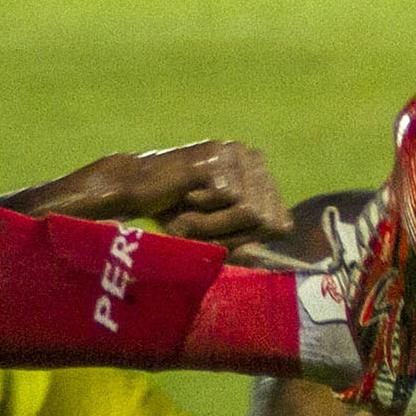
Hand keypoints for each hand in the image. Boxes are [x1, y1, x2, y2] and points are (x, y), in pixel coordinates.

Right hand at [107, 140, 288, 242]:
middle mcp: (254, 158)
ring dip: (217, 225)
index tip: (220, 231)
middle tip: (200, 220)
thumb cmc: (175, 212)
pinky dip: (206, 213)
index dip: (250, 240)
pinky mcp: (220, 158)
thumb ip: (246, 244)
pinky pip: (232, 204)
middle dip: (232, 235)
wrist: (134, 189)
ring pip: (252, 214)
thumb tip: (270, 261)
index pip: (281, 224)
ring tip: (192, 209)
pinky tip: (186, 197)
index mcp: (260, 173)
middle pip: (268, 221)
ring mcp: (238, 154)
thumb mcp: (217, 233)